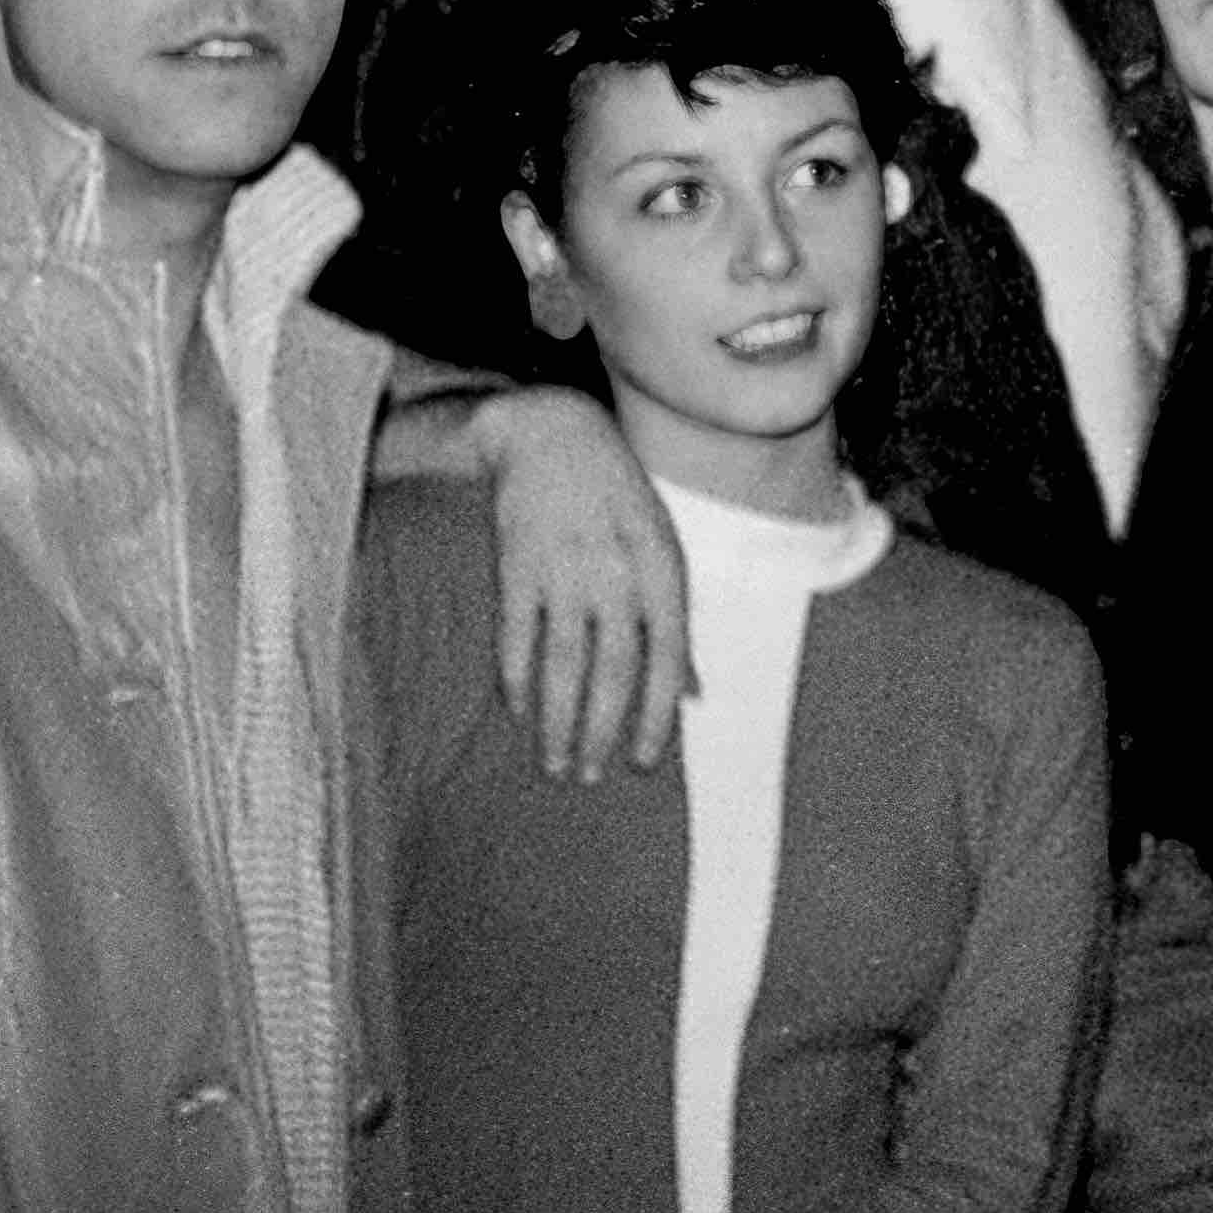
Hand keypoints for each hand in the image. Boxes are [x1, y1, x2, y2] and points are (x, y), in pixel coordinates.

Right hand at [467, 386, 694, 777]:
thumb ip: (676, 624)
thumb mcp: (664, 550)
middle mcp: (619, 579)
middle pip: (614, 674)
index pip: (667, 663)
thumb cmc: (619, 498)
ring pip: (563, 667)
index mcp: (664, 575)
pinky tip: (519, 711)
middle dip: (600, 733)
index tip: (644, 764)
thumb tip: (696, 694)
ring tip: (553, 763)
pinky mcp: (517, 569)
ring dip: (557, 722)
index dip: (657, 718)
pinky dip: (517, 680)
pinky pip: (516, 640)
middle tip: (587, 777)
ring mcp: (566, 575)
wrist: (553, 435)